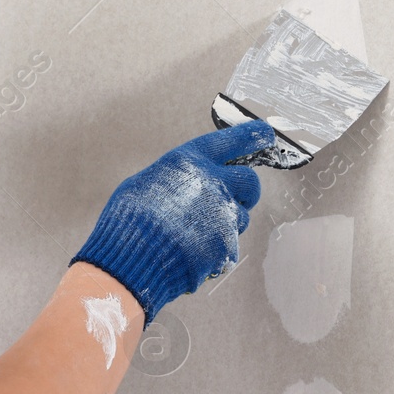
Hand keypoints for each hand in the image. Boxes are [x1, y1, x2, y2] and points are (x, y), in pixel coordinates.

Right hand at [69, 120, 272, 327]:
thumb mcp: (142, 183)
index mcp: (190, 162)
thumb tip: (184, 179)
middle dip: (246, 190)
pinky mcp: (226, 245)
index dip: (251, 135)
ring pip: (241, 217)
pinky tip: (191, 252)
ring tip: (195, 232)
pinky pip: (228, 245)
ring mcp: (223, 216)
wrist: (131, 260)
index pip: (232, 141)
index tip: (264, 133)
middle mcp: (213, 183)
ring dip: (226, 223)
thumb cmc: (129, 220)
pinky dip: (215, 249)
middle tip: (232, 198)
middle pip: (250, 181)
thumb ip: (173, 177)